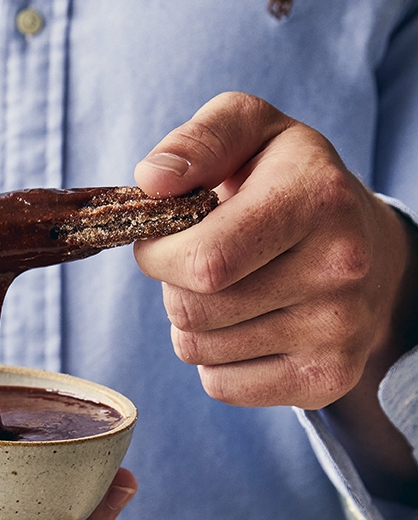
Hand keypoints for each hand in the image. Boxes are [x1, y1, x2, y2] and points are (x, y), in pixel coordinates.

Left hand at [134, 92, 417, 493]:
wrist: (367, 247)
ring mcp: (339, 331)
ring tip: (229, 288)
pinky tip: (247, 324)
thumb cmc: (289, 183)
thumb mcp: (251, 133)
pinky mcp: (327, 380)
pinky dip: (214, 361)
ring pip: (197, 351)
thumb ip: (197, 141)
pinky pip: (220, 386)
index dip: (159, 255)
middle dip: (172, 285)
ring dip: (192, 322)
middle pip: (193, 309)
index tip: (162, 238)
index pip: (203, 261)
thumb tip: (152, 182)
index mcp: (318, 198)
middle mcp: (340, 268)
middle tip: (199, 261)